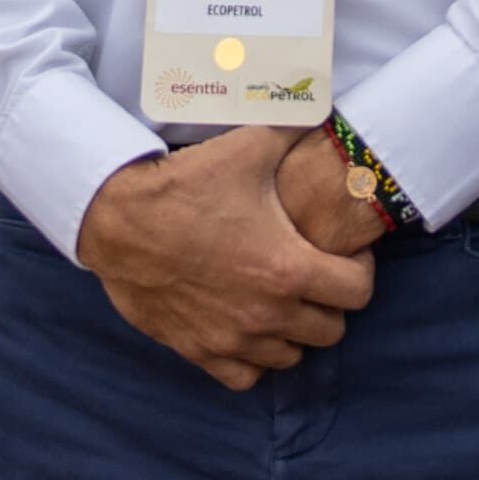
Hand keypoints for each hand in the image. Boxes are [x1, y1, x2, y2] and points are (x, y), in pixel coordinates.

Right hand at [72, 128, 373, 389]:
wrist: (117, 220)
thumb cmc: (185, 185)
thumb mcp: (247, 148)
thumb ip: (295, 127)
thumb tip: (323, 101)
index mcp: (288, 268)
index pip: (358, 292)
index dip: (361, 270)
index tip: (345, 254)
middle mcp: (267, 313)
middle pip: (331, 331)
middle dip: (331, 302)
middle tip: (314, 274)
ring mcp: (232, 338)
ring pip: (290, 358)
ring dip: (294, 332)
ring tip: (282, 299)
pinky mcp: (200, 350)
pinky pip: (245, 377)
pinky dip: (254, 359)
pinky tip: (248, 328)